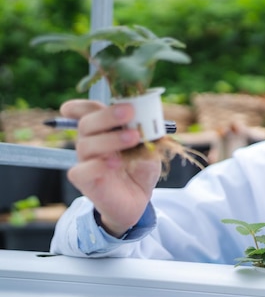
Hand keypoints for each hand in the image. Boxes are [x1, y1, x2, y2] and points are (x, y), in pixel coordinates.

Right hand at [61, 99, 161, 236]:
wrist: (138, 198)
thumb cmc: (139, 167)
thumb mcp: (149, 146)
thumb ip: (147, 132)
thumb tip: (150, 116)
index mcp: (102, 129)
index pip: (87, 111)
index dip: (84, 103)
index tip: (93, 98)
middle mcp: (90, 141)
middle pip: (88, 123)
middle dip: (108, 115)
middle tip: (129, 111)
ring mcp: (85, 161)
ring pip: (86, 144)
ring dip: (111, 138)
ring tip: (133, 137)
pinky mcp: (84, 180)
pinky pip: (82, 170)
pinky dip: (98, 164)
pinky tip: (115, 162)